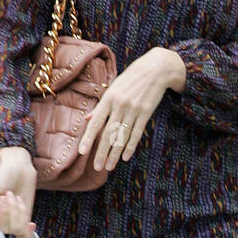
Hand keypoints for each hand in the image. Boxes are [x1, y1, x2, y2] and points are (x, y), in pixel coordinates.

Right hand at [0, 147, 36, 237]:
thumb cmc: (2, 176)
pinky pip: (25, 233)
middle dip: (11, 211)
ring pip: (18, 230)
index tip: (3, 197)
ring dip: (19, 213)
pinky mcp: (24, 219)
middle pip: (7, 230)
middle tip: (9, 194)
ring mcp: (12, 221)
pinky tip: (31, 223)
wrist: (18, 168)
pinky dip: (29, 230)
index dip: (3, 214)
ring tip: (16, 198)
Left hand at [78, 47, 185, 171]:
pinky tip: (125, 157)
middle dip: (102, 152)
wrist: (155, 69)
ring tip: (109, 167)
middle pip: (108, 134)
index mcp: (108, 98)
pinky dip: (130, 146)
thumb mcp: (113, 88)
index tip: (82, 152)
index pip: (95, 122)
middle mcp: (119, 105)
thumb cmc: (131, 79)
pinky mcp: (146, 113)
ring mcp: (133, 110)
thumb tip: (86, 120)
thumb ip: (100, 106)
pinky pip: (137, 133)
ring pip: (122, 137)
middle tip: (97, 167)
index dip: (88, 138)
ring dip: (115, 154)